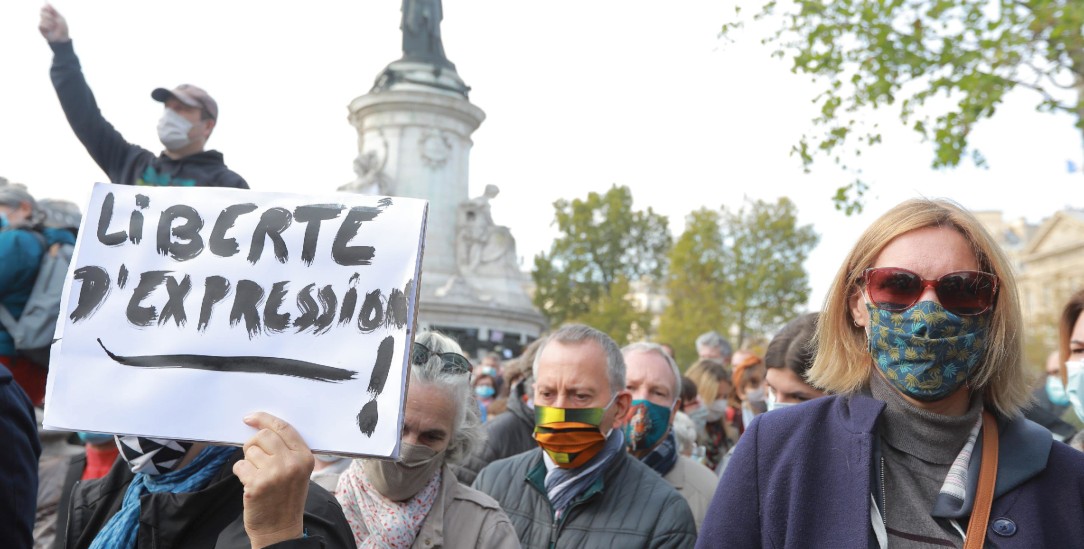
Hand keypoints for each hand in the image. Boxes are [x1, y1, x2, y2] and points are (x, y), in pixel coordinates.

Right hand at [39, 4, 69, 42]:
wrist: (62, 38)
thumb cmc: (63, 29)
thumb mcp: (60, 18)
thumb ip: (54, 10)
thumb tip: (47, 2)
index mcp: (51, 15)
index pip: (45, 7)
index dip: (46, 7)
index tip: (50, 10)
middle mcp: (46, 18)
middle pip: (42, 11)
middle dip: (49, 14)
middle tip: (53, 18)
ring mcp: (43, 23)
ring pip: (42, 17)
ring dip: (49, 21)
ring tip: (54, 25)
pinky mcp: (41, 28)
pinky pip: (41, 24)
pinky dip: (47, 26)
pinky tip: (50, 28)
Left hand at [233, 412, 314, 548]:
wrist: (280, 530)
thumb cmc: (286, 499)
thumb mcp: (298, 472)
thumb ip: (286, 451)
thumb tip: (260, 428)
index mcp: (305, 457)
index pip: (283, 428)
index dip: (264, 419)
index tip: (250, 418)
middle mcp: (291, 463)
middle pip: (263, 436)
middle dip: (253, 444)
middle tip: (254, 458)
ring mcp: (274, 473)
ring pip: (249, 451)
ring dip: (248, 462)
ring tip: (257, 476)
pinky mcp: (256, 484)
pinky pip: (239, 466)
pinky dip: (241, 474)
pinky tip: (250, 485)